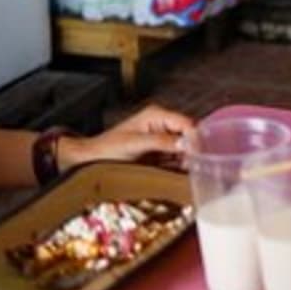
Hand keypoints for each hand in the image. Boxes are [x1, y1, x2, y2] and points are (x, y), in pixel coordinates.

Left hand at [58, 104, 194, 171]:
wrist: (90, 161)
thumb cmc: (107, 149)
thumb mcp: (135, 144)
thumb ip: (162, 142)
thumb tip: (186, 143)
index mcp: (157, 115)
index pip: (187, 123)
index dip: (195, 138)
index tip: (200, 155)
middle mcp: (162, 124)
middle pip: (189, 135)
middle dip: (194, 150)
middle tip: (196, 166)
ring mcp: (162, 139)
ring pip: (186, 148)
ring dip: (188, 160)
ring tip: (189, 172)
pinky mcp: (160, 154)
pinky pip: (178, 159)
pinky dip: (181, 166)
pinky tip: (181, 174)